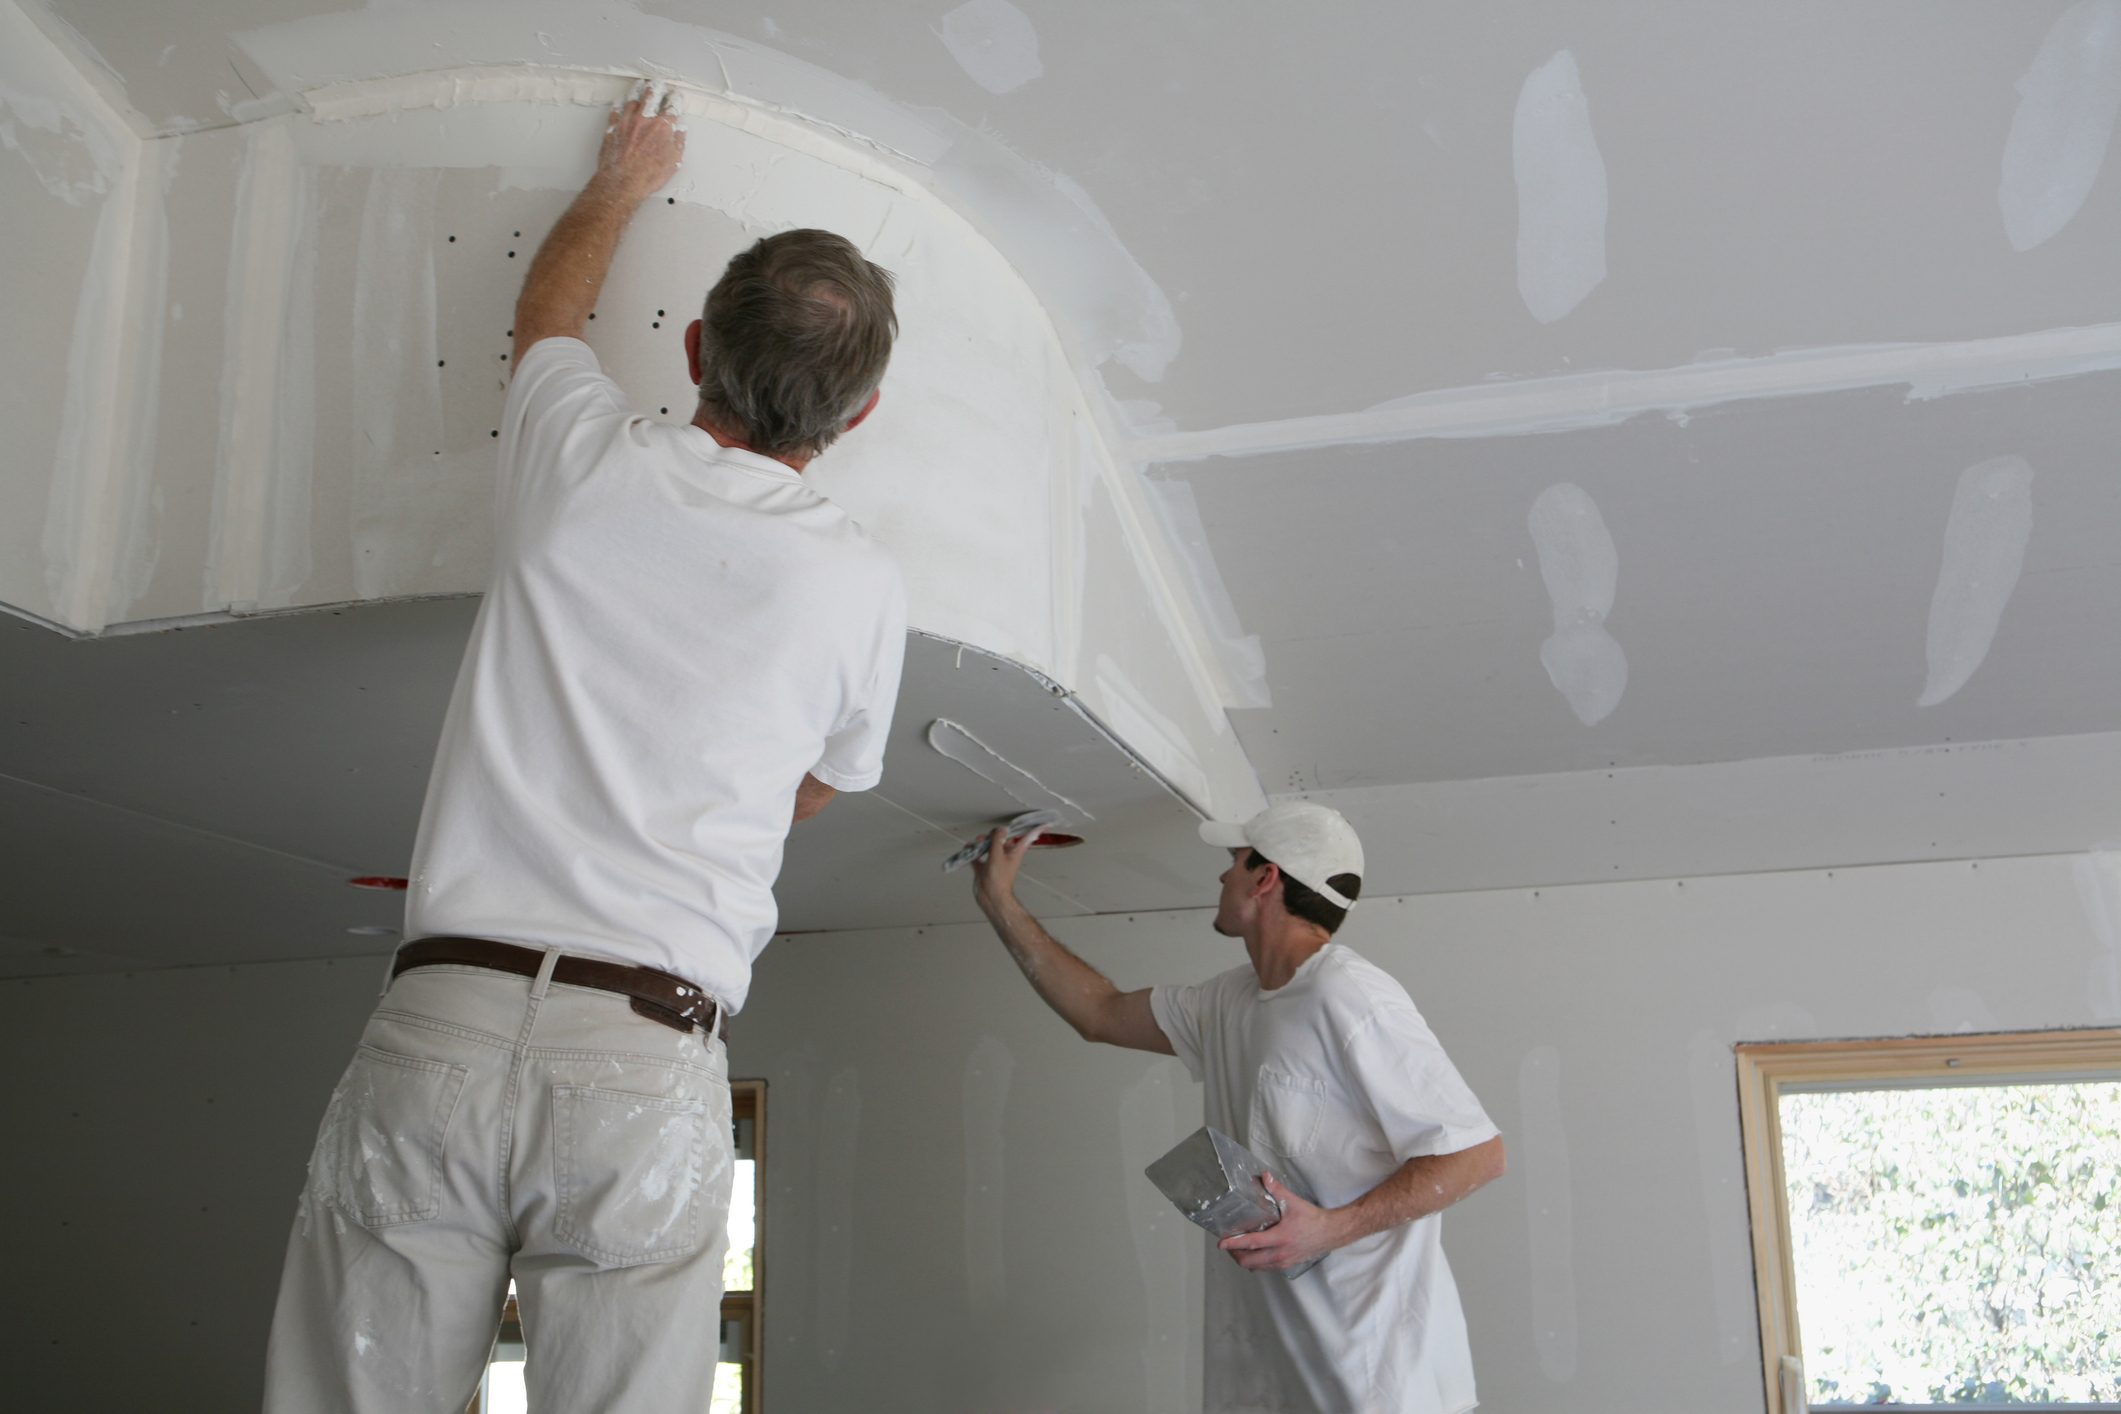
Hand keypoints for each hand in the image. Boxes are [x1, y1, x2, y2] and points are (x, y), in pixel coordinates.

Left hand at [594, 81, 685, 205]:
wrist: (623, 181)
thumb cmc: (648, 175)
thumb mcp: (674, 162)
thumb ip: (679, 143)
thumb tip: (681, 131)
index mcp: (663, 127)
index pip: (672, 106)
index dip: (675, 98)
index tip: (675, 96)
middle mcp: (646, 119)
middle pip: (652, 94)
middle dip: (658, 87)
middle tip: (659, 83)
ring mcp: (628, 121)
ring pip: (634, 97)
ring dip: (639, 89)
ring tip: (641, 84)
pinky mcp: (614, 126)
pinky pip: (616, 108)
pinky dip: (620, 102)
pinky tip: (622, 99)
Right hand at [970, 824, 1041, 913]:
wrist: (990, 897)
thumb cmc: (998, 880)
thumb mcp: (998, 856)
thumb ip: (998, 841)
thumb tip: (1002, 829)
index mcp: (1015, 852)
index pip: (1028, 838)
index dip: (1036, 830)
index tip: (1045, 824)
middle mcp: (1006, 856)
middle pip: (1003, 840)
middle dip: (994, 835)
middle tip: (988, 836)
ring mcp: (995, 862)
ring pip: (990, 847)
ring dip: (983, 843)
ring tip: (977, 842)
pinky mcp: (985, 868)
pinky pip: (979, 856)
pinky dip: (974, 852)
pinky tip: (969, 849)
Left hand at [1217, 1173, 1347, 1271]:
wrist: (1330, 1233)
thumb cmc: (1313, 1219)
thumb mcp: (1293, 1202)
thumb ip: (1277, 1189)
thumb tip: (1264, 1176)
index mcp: (1280, 1238)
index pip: (1251, 1243)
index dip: (1233, 1244)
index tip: (1221, 1243)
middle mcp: (1280, 1254)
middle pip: (1248, 1261)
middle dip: (1235, 1254)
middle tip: (1228, 1244)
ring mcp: (1283, 1262)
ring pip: (1255, 1267)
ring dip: (1244, 1259)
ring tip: (1237, 1249)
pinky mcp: (1286, 1265)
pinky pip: (1264, 1268)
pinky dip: (1255, 1263)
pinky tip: (1253, 1253)